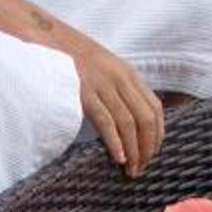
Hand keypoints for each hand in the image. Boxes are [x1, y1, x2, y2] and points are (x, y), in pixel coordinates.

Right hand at [49, 23, 162, 174]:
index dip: (158, 134)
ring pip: (128, 122)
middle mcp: (121, 79)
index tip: (154, 153)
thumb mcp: (108, 71)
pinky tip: (119, 157)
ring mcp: (103, 86)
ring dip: (134, 150)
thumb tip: (135, 123)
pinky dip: (115, 142)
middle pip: (145, 118)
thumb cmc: (79, 62)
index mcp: (130, 75)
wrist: (53, 42)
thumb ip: (123, 91)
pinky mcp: (85, 93)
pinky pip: (106, 121)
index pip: (155, 108)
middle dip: (148, 147)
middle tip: (143, 167)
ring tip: (132, 169)